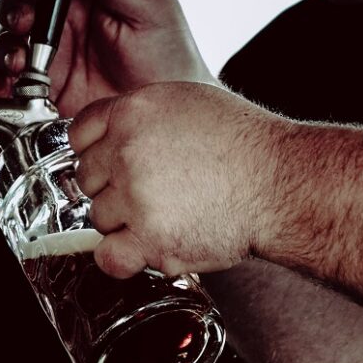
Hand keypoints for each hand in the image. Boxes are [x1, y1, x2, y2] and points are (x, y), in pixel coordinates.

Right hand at [0, 0, 216, 115]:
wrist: (168, 124)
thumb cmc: (172, 62)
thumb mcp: (150, 8)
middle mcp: (65, 27)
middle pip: (21, 7)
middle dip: (15, 12)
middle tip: (25, 23)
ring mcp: (52, 61)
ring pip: (9, 44)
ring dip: (5, 49)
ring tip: (17, 62)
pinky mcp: (42, 94)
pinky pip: (8, 86)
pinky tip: (5, 87)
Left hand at [70, 81, 284, 278]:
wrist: (282, 184)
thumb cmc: (247, 147)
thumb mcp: (189, 104)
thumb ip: (143, 117)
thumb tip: (112, 136)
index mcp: (134, 111)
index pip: (80, 134)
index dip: (97, 153)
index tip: (111, 166)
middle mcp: (128, 150)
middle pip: (85, 179)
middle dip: (111, 188)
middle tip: (152, 193)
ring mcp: (136, 195)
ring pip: (97, 218)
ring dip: (124, 223)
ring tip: (167, 215)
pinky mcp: (149, 237)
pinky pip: (107, 257)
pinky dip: (123, 258)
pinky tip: (147, 247)